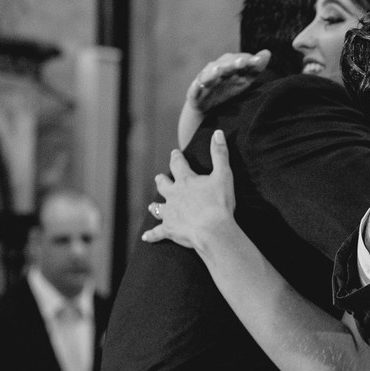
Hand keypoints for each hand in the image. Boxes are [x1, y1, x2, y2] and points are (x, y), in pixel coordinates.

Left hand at [143, 130, 235, 248]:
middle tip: (159, 178)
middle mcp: (173, 195)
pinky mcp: (169, 230)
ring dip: (155, 206)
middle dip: (162, 181)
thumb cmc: (220, 204)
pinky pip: (157, 233)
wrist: (213, 231)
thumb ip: (220, 154)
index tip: (174, 152)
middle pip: (163, 185)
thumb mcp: (224, 175)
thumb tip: (217, 133)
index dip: (176, 157)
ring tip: (152, 206)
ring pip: (158, 208)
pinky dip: (152, 235)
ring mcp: (170, 213)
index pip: (178, 164)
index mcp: (186, 181)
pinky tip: (145, 237)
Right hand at [185, 50, 270, 115]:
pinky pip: (197, 87)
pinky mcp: (195, 90)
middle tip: (243, 62)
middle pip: (226, 64)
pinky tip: (201, 83)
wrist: (204, 105)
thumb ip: (255, 68)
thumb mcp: (244, 80)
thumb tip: (268, 52)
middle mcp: (217, 69)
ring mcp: (206, 79)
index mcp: (230, 65)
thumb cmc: (227, 89)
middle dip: (233, 63)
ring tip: (219, 70)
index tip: (259, 60)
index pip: (241, 60)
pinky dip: (199, 85)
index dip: (249, 61)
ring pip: (210, 73)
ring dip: (215, 71)